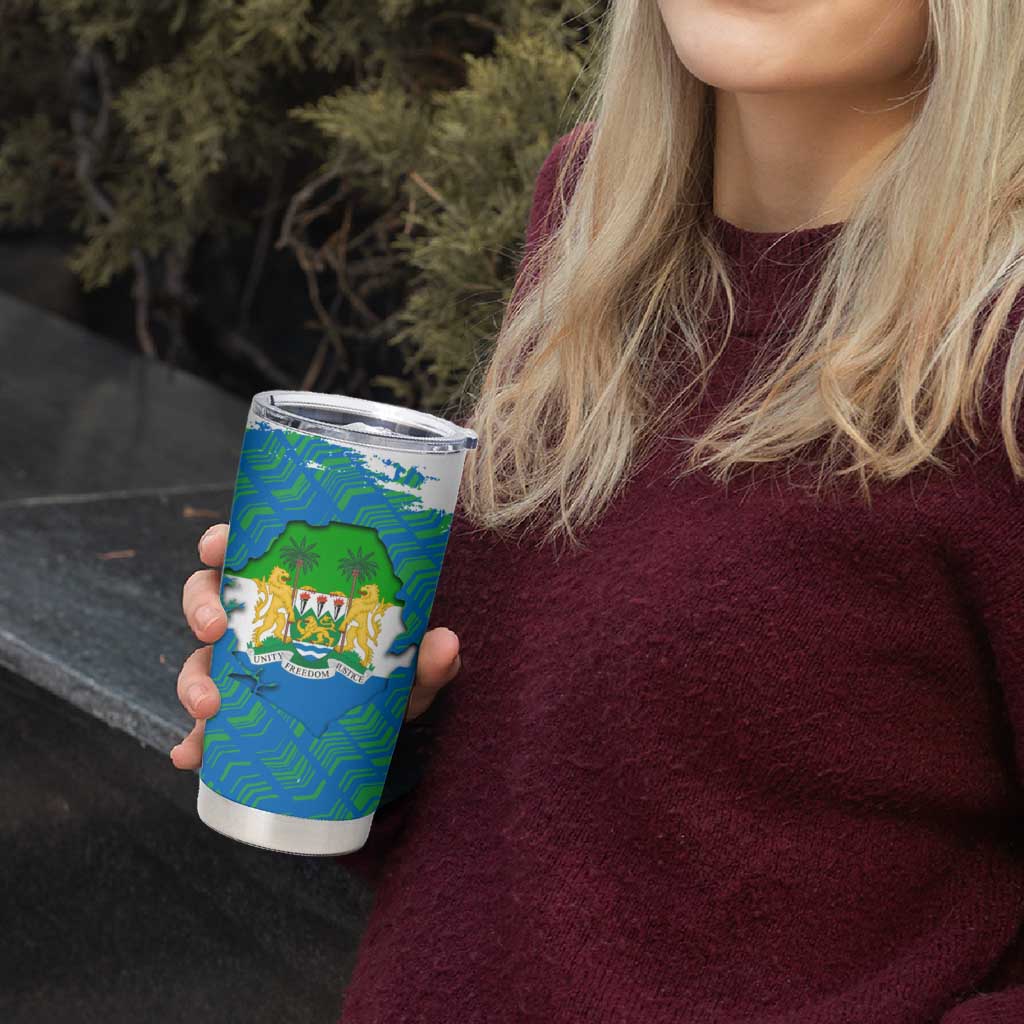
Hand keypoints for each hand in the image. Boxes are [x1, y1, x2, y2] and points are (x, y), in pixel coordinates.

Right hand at [169, 523, 461, 768]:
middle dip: (201, 609)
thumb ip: (425, 658)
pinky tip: (191, 756)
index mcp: (291, 590)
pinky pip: (205, 728)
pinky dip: (194, 742)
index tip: (216, 546)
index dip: (221, 543)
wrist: (382, 732)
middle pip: (208, 599)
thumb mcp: (407, 668)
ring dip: (193, 680)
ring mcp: (244, 670)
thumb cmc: (388, 678)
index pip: (247, 553)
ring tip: (209, 707)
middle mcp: (260, 623)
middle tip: (216, 628)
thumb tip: (445, 644)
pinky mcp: (240, 718)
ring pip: (199, 661)